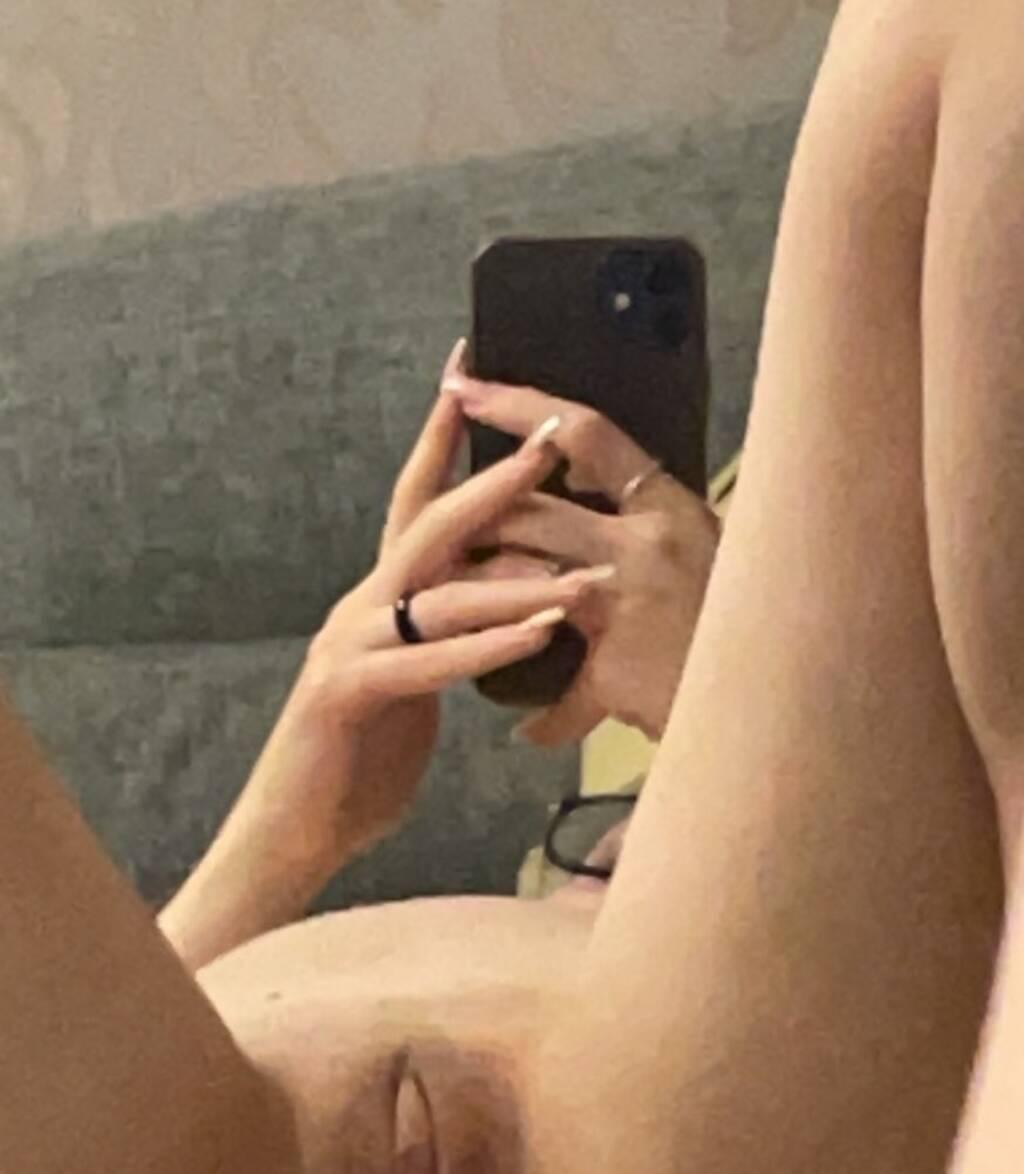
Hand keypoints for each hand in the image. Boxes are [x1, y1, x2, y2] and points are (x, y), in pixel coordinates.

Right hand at [160, 359, 614, 970]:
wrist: (294, 831)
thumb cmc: (363, 756)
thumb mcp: (418, 679)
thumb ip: (451, 631)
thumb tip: (513, 601)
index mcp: (382, 595)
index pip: (418, 500)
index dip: (442, 437)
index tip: (468, 374)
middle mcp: (362, 603)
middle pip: (431, 522)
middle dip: (494, 477)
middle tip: (551, 438)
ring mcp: (350, 643)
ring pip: (439, 591)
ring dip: (517, 579)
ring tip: (585, 571)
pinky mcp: (346, 691)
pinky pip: (427, 661)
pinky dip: (485, 647)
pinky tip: (537, 635)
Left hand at [442, 372, 720, 744]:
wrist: (786, 698)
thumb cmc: (743, 624)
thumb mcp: (701, 559)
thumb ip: (641, 531)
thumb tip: (586, 501)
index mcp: (669, 504)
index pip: (586, 431)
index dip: (522, 405)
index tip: (467, 384)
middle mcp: (650, 536)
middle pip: (530, 505)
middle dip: (472, 511)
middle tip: (425, 511)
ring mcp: (630, 594)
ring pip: (519, 577)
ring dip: (478, 595)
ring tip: (442, 607)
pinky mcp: (618, 658)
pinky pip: (561, 686)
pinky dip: (547, 716)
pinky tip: (532, 734)